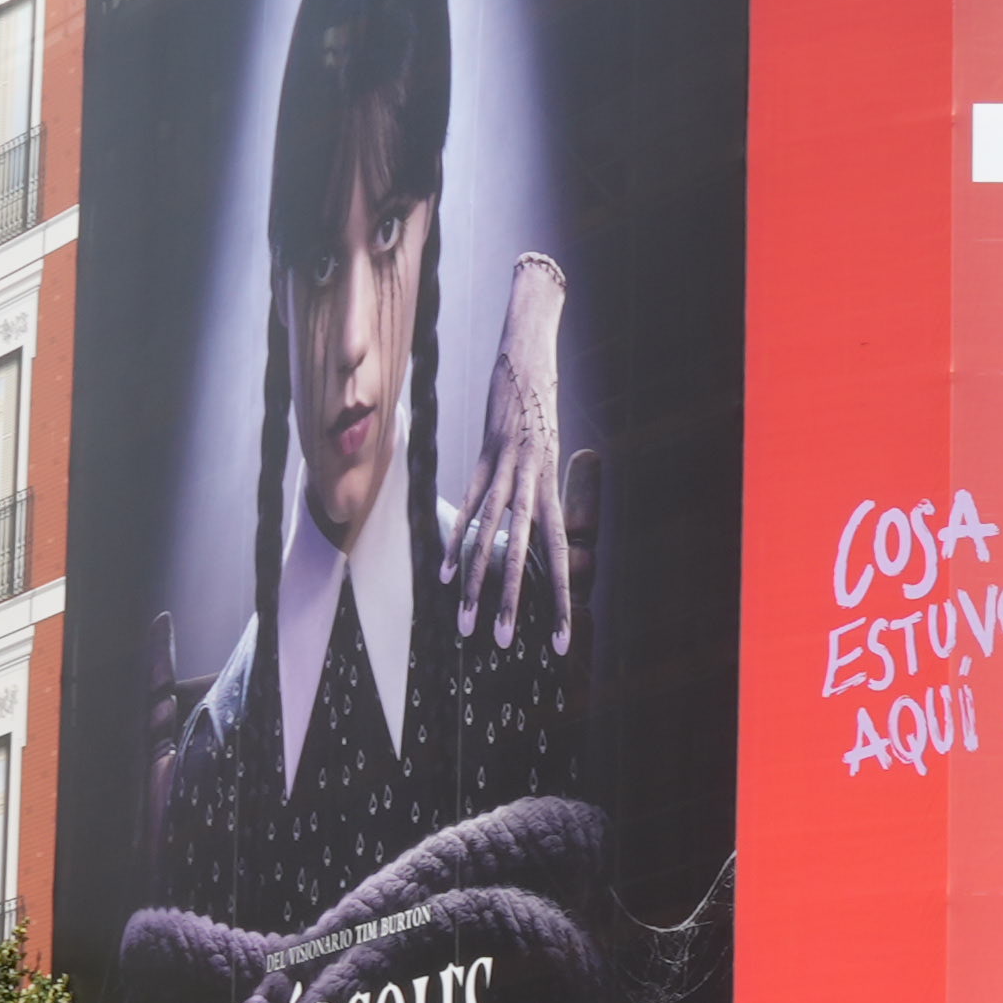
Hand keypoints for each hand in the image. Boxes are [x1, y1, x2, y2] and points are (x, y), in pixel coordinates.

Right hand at [447, 251, 576, 655]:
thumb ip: (535, 493)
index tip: (561, 641)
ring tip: (465, 619)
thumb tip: (523, 532)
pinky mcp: (482, 459)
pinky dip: (453, 541)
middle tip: (505, 642)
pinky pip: (466, 507)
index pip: (560, 556)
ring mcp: (507, 471)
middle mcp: (534, 484)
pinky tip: (441, 573)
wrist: (528, 360)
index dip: (560, 599)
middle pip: (525, 555)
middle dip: (514, 601)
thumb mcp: (545, 456)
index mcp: (554, 489)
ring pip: (489, 538)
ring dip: (474, 581)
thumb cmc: (539, 413)